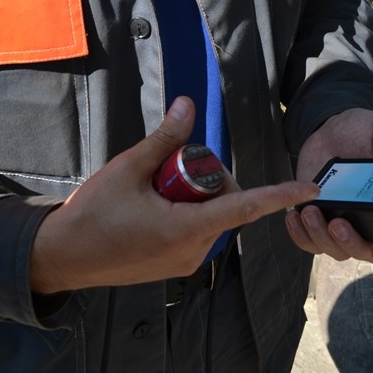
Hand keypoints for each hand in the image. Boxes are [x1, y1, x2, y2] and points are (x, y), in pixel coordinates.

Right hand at [30, 96, 318, 293]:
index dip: (279, 195)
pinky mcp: (173, 266)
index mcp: (186, 229)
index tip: (310, 188)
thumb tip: (188, 105)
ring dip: (194, 197)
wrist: (63, 256)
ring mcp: (183, 263)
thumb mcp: (128, 169)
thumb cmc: (93, 213)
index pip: (245, 208)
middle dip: (207, 180)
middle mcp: (192, 252)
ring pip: (209, 219)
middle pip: (223, 206)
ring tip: (154, 189)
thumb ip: (163, 139)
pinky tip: (152, 205)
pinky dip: (184, 213)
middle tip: (171, 166)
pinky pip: (195, 233)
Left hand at [285, 107, 372, 263]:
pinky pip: (307, 238)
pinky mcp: (315, 215)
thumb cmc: (362, 131)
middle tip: (337, 223)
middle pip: (359, 250)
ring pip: (331, 247)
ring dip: (319, 236)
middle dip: (348, 243)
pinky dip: (299, 234)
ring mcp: (338, 219)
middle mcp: (364, 220)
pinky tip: (294, 216)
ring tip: (309, 211)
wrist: (330, 128)